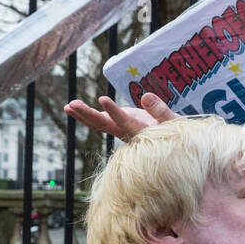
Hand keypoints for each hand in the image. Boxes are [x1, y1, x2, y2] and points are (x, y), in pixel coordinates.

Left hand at [63, 93, 177, 140]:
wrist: (172, 147)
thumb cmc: (176, 134)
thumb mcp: (173, 122)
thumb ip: (160, 110)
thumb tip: (146, 96)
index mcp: (140, 132)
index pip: (124, 122)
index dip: (114, 112)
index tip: (103, 99)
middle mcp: (126, 133)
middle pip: (104, 125)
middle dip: (88, 114)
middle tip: (73, 104)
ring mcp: (120, 130)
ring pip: (99, 124)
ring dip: (83, 115)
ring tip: (68, 106)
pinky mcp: (118, 125)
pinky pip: (99, 121)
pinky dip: (85, 114)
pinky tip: (72, 107)